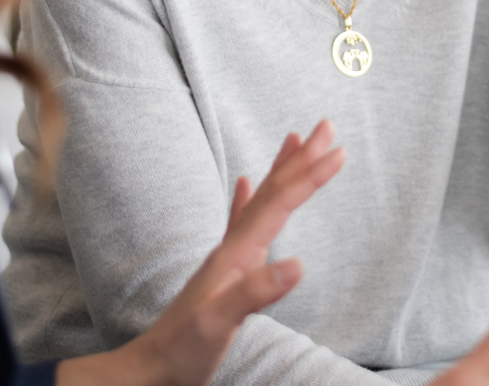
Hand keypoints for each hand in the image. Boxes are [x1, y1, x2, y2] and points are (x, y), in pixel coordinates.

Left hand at [57, 120, 345, 385]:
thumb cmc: (183, 349)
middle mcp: (233, 246)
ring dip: (281, 168)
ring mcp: (227, 256)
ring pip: (261, 199)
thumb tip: (299, 263)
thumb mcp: (220, 322)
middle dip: (301, 158)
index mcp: (237, 253)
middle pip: (272, 190)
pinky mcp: (224, 270)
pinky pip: (239, 220)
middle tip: (325, 126)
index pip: (280, 203)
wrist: (150, 368)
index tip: (339, 151)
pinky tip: (244, 184)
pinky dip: (247, 197)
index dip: (310, 176)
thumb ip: (256, 292)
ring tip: (294, 140)